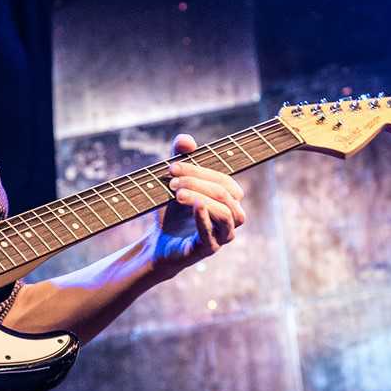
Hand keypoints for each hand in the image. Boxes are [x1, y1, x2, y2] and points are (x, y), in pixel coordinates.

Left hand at [150, 133, 246, 276]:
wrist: (159, 243)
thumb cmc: (172, 212)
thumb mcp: (174, 181)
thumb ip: (180, 158)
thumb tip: (187, 140)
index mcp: (229, 200)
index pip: (224, 180)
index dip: (200, 170)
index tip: (171, 166)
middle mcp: (231, 217)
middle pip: (225, 194)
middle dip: (198, 182)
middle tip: (171, 181)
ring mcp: (222, 235)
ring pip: (226, 213)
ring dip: (201, 198)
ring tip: (177, 193)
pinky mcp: (208, 250)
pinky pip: (212, 235)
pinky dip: (204, 219)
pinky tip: (194, 205)